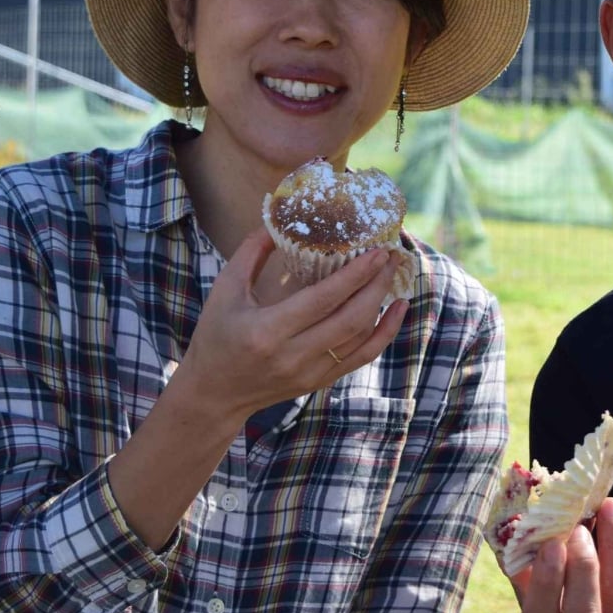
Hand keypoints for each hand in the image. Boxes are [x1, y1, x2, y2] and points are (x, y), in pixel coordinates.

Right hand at [175, 228, 408, 422]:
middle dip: (376, 284)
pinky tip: (398, 309)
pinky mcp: (319, 381)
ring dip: (382, 304)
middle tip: (393, 255)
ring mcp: (309, 373)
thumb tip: (277, 219)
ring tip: (393, 274)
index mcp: (267, 331)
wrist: (214, 393)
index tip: (377, 251)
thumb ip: (250, 253)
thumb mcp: (225, 290)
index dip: (355, 275)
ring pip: (360, 338)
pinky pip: (362, 357)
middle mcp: (293, 355)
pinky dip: (385, 333)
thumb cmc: (216, 336)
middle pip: (350, 319)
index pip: (322, 300)